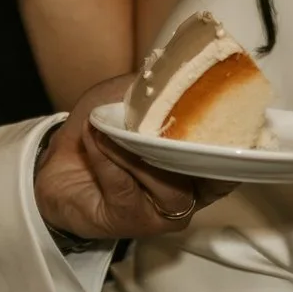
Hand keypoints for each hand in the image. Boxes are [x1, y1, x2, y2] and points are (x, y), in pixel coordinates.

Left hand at [32, 76, 232, 240]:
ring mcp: (164, 212)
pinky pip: (126, 189)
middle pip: (204, 172)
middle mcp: (191, 193)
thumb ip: (162, 88)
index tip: (228, 113)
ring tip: (108, 129)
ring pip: (168, 185)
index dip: (233, 141)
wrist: (58, 161)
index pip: (232, 159)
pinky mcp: (131, 222)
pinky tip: (95, 140)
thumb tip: (182, 69)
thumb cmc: (104, 126)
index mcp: (201, 163)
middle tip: (160, 114)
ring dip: (135, 151)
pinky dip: (109, 160)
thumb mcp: (134, 95)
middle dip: (182, 141)